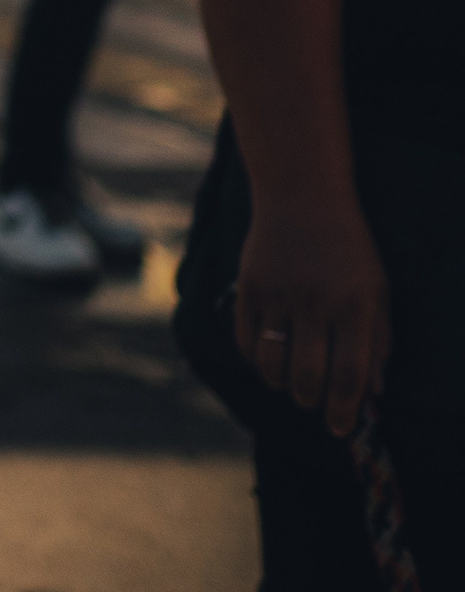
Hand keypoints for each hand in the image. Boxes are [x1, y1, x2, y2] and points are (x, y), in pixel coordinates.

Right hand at [234, 198, 389, 435]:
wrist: (301, 195)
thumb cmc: (348, 247)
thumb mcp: (377, 289)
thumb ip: (378, 340)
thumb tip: (373, 392)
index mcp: (354, 305)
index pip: (349, 374)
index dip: (345, 409)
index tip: (341, 429)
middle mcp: (315, 302)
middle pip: (307, 374)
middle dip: (309, 401)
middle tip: (313, 405)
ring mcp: (277, 294)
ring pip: (272, 361)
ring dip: (280, 383)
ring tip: (288, 385)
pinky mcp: (248, 286)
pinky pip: (245, 338)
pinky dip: (254, 359)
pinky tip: (265, 361)